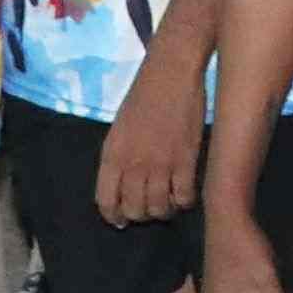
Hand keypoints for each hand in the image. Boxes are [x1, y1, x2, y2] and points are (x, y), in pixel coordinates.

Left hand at [95, 56, 199, 223]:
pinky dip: (184, 201)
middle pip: (135, 210)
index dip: (114, 216)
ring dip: (163, 210)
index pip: (106, 201)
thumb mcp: (119, 129)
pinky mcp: (186, 161)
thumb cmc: (143, 96)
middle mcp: (133, 165)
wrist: (171, 72)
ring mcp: (160, 165)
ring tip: (168, 200)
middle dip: (141, 214)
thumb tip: (123, 188)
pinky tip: (185, 192)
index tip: (122, 219)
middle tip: (150, 206)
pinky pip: (183, 198)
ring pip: (159, 209)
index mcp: (112, 155)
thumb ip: (118, 159)